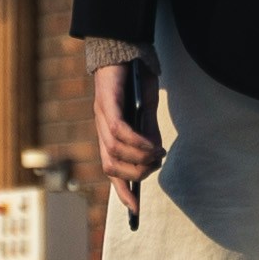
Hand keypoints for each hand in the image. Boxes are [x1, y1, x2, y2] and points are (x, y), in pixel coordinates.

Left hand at [76, 41, 159, 208]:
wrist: (124, 48)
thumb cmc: (135, 80)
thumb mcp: (146, 110)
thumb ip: (148, 132)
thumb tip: (155, 155)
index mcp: (108, 134)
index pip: (111, 170)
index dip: (121, 192)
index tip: (134, 211)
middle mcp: (101, 129)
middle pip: (111, 167)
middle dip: (136, 174)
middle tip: (156, 165)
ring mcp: (101, 117)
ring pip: (114, 153)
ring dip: (138, 159)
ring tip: (157, 155)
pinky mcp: (107, 105)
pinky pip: (119, 132)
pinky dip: (136, 143)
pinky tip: (151, 145)